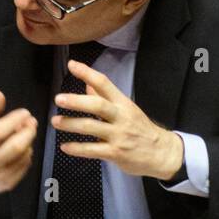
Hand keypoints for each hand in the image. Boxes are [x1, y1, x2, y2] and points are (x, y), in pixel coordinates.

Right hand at [0, 89, 37, 196]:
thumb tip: (0, 95)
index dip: (14, 120)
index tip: (25, 112)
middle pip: (15, 147)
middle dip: (28, 132)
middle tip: (32, 122)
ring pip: (23, 156)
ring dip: (28, 141)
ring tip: (25, 132)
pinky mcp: (7, 185)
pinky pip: (25, 166)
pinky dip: (27, 153)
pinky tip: (22, 147)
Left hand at [52, 59, 183, 179]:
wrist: (162, 153)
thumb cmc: (141, 130)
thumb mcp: (126, 109)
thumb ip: (105, 97)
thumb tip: (86, 83)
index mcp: (123, 103)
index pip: (104, 84)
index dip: (87, 73)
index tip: (71, 64)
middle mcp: (121, 117)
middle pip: (97, 105)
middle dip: (76, 101)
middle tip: (58, 99)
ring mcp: (118, 135)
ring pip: (91, 127)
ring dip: (70, 124)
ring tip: (55, 122)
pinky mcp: (115, 153)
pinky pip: (92, 150)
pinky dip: (77, 148)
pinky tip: (65, 146)